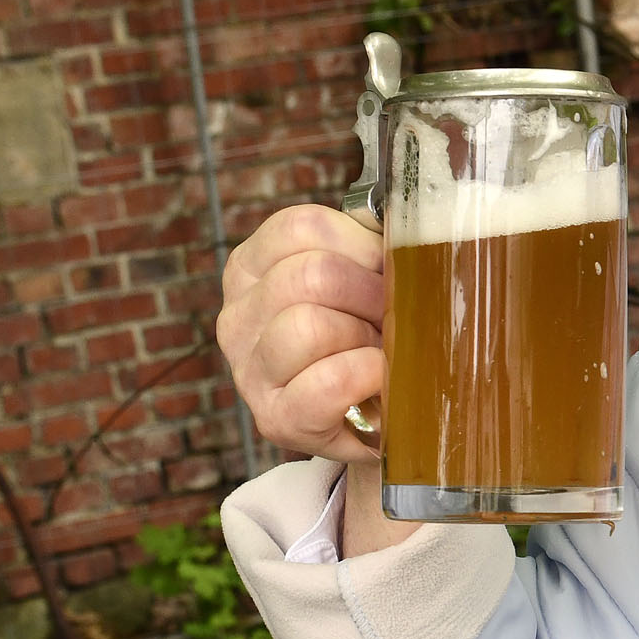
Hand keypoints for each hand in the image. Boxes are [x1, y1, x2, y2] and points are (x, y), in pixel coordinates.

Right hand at [219, 204, 388, 466]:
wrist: (366, 415)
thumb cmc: (360, 334)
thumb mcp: (354, 277)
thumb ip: (366, 242)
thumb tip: (402, 219)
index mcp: (250, 269)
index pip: (301, 227)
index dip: (360, 243)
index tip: (384, 268)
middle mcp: (236, 317)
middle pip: (311, 275)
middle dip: (371, 293)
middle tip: (391, 314)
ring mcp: (249, 372)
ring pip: (311, 326)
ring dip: (366, 337)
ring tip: (379, 349)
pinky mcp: (276, 419)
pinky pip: (330, 382)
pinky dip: (368, 375)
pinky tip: (379, 377)